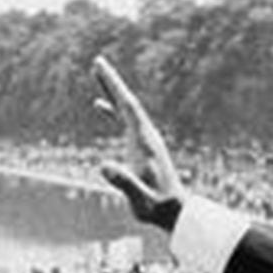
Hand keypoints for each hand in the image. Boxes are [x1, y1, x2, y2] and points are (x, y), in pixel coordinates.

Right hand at [93, 57, 183, 230]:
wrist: (174, 211)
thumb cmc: (156, 207)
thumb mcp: (140, 198)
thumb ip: (124, 183)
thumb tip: (104, 166)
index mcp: (144, 141)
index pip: (128, 107)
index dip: (114, 87)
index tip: (102, 68)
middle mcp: (145, 136)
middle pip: (127, 102)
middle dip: (112, 81)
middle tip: (98, 61)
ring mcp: (143, 140)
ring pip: (125, 109)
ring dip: (112, 91)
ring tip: (98, 73)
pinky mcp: (140, 147)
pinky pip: (123, 122)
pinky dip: (111, 110)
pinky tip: (99, 105)